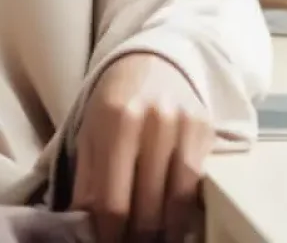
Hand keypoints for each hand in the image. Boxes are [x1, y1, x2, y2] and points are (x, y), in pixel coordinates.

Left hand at [71, 52, 212, 242]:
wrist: (154, 62)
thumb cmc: (116, 103)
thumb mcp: (90, 135)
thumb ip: (86, 182)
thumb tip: (83, 232)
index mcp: (116, 119)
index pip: (111, 202)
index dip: (109, 237)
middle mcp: (152, 119)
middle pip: (145, 208)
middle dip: (135, 238)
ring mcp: (183, 122)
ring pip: (174, 202)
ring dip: (162, 232)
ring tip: (151, 240)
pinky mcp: (204, 127)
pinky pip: (195, 186)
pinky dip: (184, 213)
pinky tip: (172, 223)